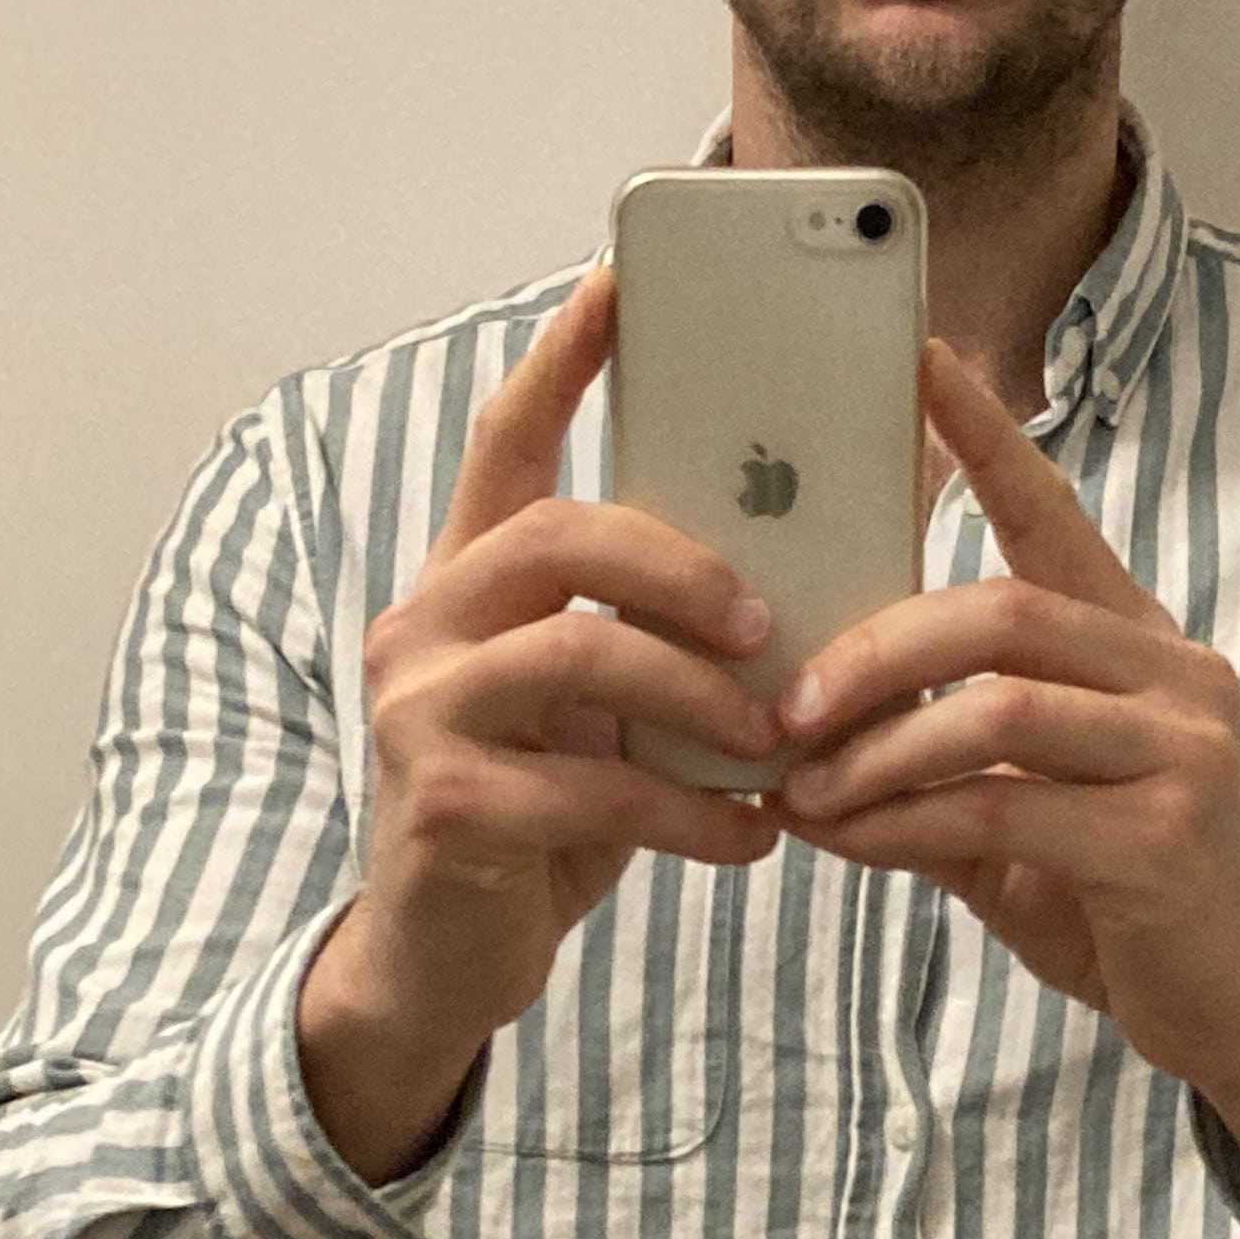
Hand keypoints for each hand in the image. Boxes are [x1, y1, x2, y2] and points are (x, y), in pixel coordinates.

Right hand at [336, 255, 784, 1061]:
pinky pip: (593, 788)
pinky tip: (751, 837)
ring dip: (699, 695)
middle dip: (682, 564)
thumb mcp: (609, 711)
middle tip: (768, 621)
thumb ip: (666, 634)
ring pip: (576, 655)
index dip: (565, 356)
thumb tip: (820, 544)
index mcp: (468, 580)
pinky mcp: (444, 805)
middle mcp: (426, 624)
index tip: (623, 279)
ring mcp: (420, 712)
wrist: (445, 959)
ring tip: (773, 739)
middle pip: (557, 532)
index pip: (507, 438)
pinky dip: (692, 814)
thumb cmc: (547, 817)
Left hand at [768, 335, 1239, 1096]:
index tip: (920, 355)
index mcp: (1139, 643)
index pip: (1054, 511)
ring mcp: (1185, 749)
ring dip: (880, 746)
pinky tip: (848, 841)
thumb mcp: (1016, 814)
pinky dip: (906, 820)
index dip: (985, 434)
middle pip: (1003, 609)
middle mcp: (1176, 673)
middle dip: (875, 651)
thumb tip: (799, 738)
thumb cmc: (1116, 898)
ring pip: (1000, 703)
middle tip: (785, 706)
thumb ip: (935, 759)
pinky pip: (1004, 804)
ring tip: (801, 788)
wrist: (1235, 1012)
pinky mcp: (1169, 836)